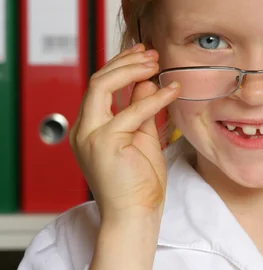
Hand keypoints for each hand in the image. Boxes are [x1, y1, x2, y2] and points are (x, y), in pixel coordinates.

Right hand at [69, 44, 179, 222]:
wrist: (135, 216)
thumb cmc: (139, 184)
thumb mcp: (142, 137)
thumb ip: (140, 108)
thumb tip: (146, 80)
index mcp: (90, 128)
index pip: (99, 87)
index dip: (121, 66)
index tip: (143, 55)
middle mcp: (84, 129)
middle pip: (97, 81)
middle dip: (125, 62)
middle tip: (151, 53)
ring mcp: (90, 136)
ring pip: (102, 86)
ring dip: (132, 70)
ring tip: (156, 63)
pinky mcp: (104, 143)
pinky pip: (131, 112)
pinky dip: (153, 98)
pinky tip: (171, 90)